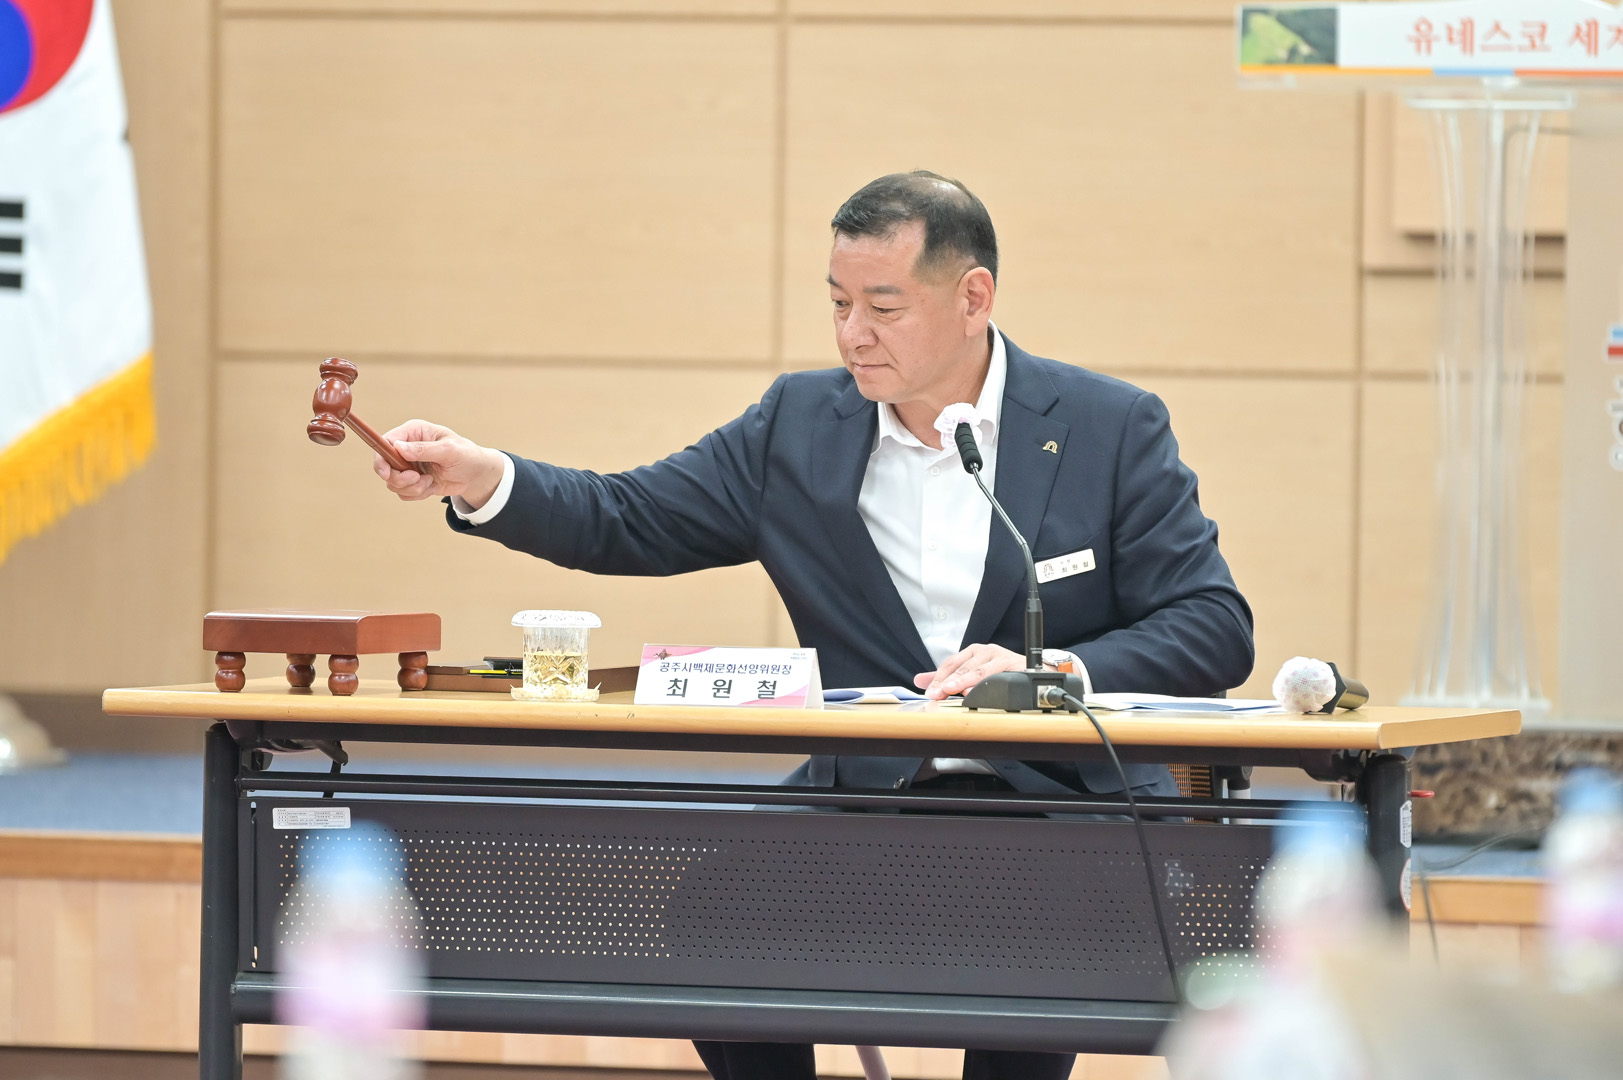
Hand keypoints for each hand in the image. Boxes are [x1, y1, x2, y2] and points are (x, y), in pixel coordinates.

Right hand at [373, 419, 506, 504]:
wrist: (476, 475)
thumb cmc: (466, 455)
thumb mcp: (449, 450)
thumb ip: (424, 449)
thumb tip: (398, 448)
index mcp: (414, 432)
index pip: (386, 442)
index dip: (381, 458)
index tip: (387, 474)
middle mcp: (407, 447)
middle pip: (385, 466)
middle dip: (400, 478)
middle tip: (418, 479)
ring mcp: (408, 465)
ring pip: (393, 482)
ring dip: (412, 488)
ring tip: (430, 482)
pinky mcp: (412, 480)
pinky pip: (403, 492)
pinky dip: (417, 494)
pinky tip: (431, 486)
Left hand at [914, 643, 1027, 699]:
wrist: (1029, 670)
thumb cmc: (999, 671)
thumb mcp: (970, 671)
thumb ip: (945, 676)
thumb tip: (919, 680)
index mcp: (973, 652)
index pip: (951, 663)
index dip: (939, 678)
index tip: (929, 691)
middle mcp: (986, 652)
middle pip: (963, 667)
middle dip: (948, 682)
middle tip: (937, 693)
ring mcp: (1000, 658)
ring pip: (979, 671)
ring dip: (964, 682)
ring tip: (952, 690)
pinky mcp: (1014, 666)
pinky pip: (999, 676)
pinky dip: (988, 684)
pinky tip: (978, 691)